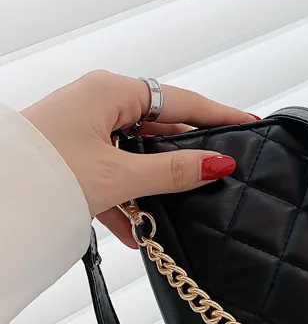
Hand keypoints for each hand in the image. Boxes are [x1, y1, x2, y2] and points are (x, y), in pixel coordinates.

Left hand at [22, 70, 255, 247]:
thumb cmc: (42, 174)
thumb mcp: (118, 175)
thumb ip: (173, 171)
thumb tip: (218, 163)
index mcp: (112, 92)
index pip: (183, 101)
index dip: (220, 114)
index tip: (250, 123)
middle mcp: (97, 102)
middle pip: (159, 127)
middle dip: (181, 160)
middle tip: (215, 176)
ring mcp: (81, 128)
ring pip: (134, 153)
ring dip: (150, 187)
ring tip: (172, 216)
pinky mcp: (69, 152)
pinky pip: (109, 171)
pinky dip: (123, 198)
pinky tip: (135, 231)